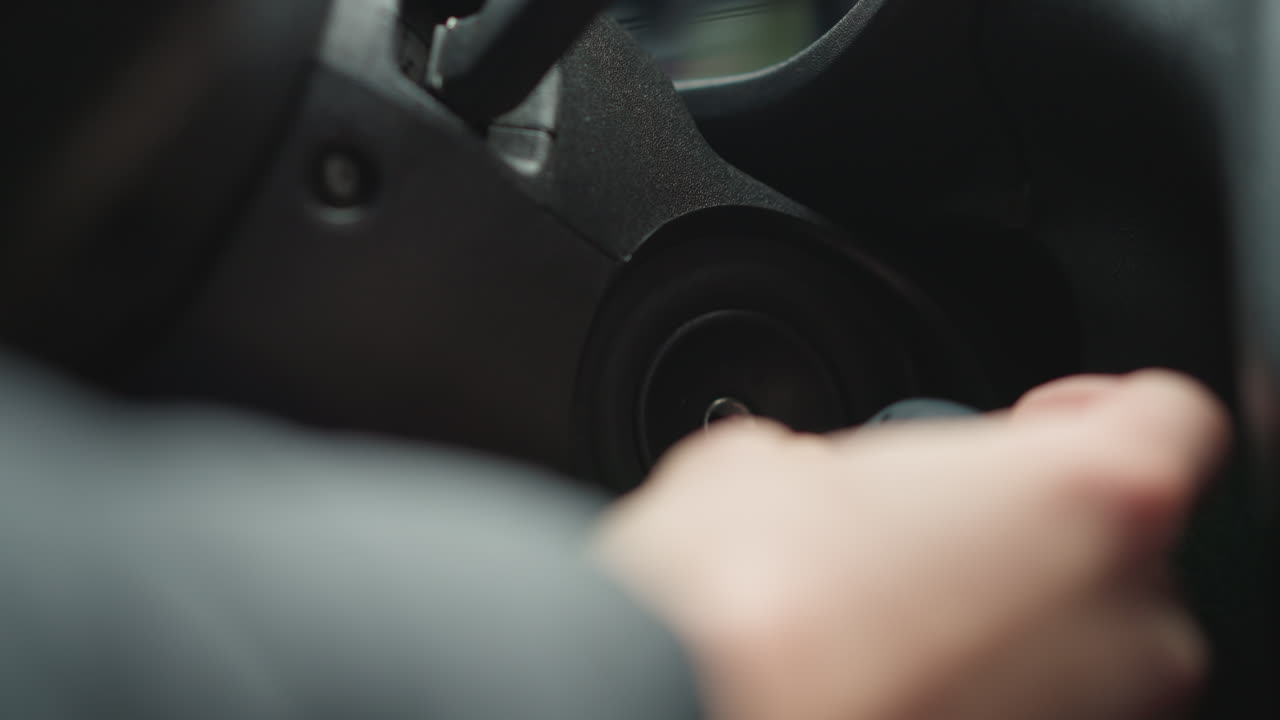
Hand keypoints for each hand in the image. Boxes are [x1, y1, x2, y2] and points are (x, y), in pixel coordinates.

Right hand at [597, 370, 1228, 719]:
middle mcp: (1129, 623)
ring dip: (1011, 619)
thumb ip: (843, 460)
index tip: (1037, 423)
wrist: (694, 708)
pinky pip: (1038, 710)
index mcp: (1095, 499)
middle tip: (933, 530)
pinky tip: (891, 675)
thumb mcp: (776, 462)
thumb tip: (799, 478)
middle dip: (1036, 531)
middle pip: (1123, 545)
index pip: (1170, 419)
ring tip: (894, 615)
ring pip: (1085, 645)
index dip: (1093, 410)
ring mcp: (1095, 717)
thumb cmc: (747, 595)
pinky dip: (986, 689)